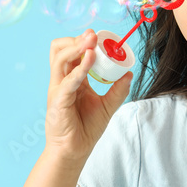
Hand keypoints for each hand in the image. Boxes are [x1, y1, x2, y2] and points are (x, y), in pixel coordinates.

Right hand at [45, 28, 132, 161]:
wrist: (75, 151)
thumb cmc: (86, 129)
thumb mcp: (107, 106)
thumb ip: (117, 90)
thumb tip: (129, 73)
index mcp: (72, 79)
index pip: (72, 52)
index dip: (83, 41)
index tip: (99, 36)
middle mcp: (62, 80)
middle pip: (60, 50)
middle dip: (76, 39)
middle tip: (93, 35)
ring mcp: (58, 89)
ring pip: (60, 58)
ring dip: (76, 47)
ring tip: (91, 42)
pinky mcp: (57, 100)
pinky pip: (68, 80)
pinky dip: (80, 68)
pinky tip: (90, 59)